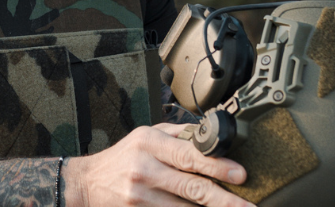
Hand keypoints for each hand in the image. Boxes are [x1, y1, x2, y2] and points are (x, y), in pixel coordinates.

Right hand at [63, 123, 253, 206]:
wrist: (87, 184)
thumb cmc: (122, 157)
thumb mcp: (145, 135)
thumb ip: (178, 135)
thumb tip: (211, 135)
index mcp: (149, 143)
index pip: (188, 155)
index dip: (217, 166)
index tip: (240, 174)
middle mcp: (145, 169)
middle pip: (192, 187)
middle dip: (224, 199)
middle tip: (248, 206)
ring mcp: (140, 196)